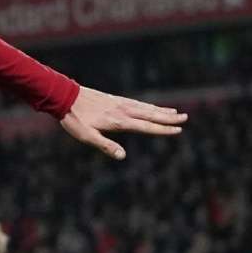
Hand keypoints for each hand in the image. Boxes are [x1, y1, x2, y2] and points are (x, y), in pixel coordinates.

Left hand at [59, 85, 186, 160]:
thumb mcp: (87, 137)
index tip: (178, 129)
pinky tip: (152, 107)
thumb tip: (123, 157)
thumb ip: (106, 146)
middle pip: (151, 115)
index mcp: (119, 121)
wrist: (66, 96)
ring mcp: (120, 103)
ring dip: (161, 111)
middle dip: (169, 118)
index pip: (146, 126)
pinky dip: (149, 106)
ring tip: (175, 112)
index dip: (163, 129)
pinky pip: (137, 103)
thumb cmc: (75, 120)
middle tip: (185, 118)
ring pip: (146, 107)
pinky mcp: (115, 99)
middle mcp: (123, 110)